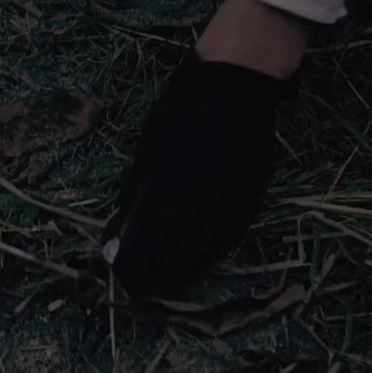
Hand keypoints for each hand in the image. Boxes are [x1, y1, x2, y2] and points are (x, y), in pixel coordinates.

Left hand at [102, 56, 292, 296]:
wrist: (236, 85)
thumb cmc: (181, 111)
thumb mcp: (147, 149)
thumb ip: (134, 192)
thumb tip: (119, 229)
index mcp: (167, 182)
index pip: (148, 238)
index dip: (135, 262)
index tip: (123, 276)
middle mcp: (200, 197)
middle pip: (177, 251)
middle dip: (158, 273)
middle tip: (143, 288)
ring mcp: (230, 198)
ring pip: (208, 249)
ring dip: (186, 270)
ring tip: (168, 284)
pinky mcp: (252, 195)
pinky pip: (231, 235)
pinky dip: (214, 253)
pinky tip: (202, 263)